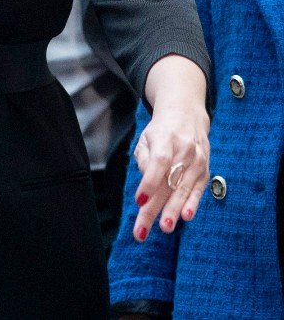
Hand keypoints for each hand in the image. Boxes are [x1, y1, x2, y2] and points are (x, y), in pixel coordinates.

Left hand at [131, 55, 210, 241]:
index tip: (139, 201)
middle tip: (144, 228)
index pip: (158, 163)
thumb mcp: (146, 139)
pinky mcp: (205, 171)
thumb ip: (145, 160)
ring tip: (165, 227)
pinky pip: (198, 190)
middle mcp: (185, 151)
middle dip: (156, 208)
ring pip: (184, 190)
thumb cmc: (160, 132)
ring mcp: (198, 162)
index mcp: (166, 140)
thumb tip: (146, 185)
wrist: (187, 117)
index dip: (149, 183)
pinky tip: (187, 217)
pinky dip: (193, 204)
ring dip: (174, 211)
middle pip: (169, 183)